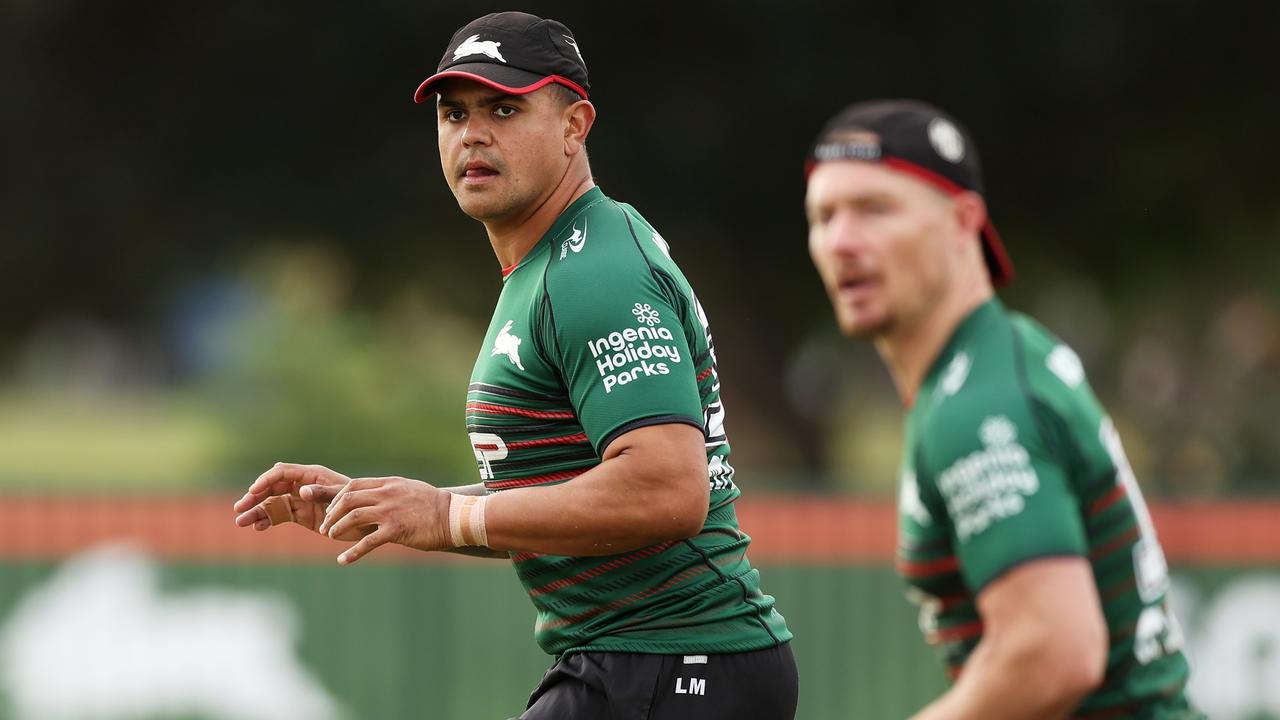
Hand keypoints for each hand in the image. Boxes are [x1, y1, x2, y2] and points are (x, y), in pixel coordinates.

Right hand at [232, 462, 364, 538]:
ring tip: (241, 522)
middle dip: (254, 496)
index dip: (266, 480)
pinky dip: (267, 520)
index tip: (253, 491)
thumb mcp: (342, 499)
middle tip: (239, 508)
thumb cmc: (359, 506)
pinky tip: (258, 527)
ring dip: (256, 511)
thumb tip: (301, 490)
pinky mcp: (300, 515)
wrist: (368, 522)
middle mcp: (302, 485)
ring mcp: (300, 500)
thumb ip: (322, 494)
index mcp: (312, 475)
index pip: (282, 472)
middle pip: (272, 487)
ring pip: (272, 502)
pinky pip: (279, 515)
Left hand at [306, 476, 453, 564]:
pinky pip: (368, 542)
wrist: (454, 517)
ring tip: (331, 537)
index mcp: (389, 484)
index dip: (336, 497)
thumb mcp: (409, 489)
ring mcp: (391, 512)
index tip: (330, 509)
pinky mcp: (396, 530)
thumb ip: (390, 490)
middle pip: (348, 499)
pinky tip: (343, 561)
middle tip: (326, 527)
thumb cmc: (433, 505)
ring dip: (337, 528)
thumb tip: (375, 495)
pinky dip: (352, 552)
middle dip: (332, 513)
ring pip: (353, 517)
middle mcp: (387, 495)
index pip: (353, 485)